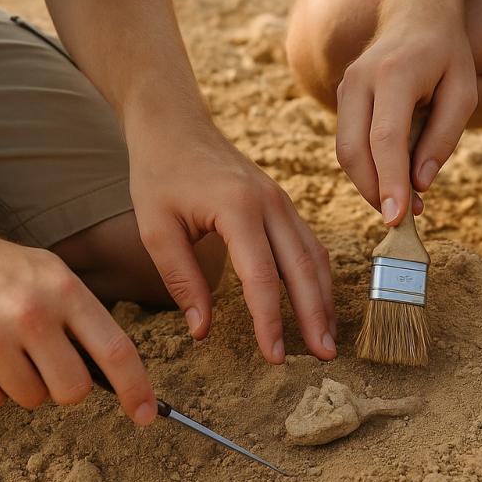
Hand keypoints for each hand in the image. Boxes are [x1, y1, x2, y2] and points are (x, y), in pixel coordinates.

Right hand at [0, 225, 156, 422]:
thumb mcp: (47, 273)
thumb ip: (80, 316)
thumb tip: (115, 373)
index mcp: (63, 288)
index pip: (115, 349)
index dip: (136, 387)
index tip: (146, 414)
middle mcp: (31, 313)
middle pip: (73, 389)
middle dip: (64, 387)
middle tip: (44, 364)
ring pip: (31, 399)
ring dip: (21, 385)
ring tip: (0, 347)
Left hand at [126, 118, 336, 363]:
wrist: (175, 124)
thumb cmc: (160, 173)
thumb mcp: (155, 228)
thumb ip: (181, 279)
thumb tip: (201, 329)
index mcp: (237, 208)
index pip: (261, 276)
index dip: (270, 321)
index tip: (273, 357)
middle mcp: (270, 203)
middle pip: (302, 267)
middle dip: (315, 315)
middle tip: (324, 357)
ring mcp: (281, 200)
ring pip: (313, 255)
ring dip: (322, 299)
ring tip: (325, 340)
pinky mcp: (281, 203)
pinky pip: (307, 243)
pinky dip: (315, 277)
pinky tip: (315, 304)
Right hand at [335, 14, 476, 224]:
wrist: (416, 8)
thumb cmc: (447, 52)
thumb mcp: (464, 92)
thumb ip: (443, 138)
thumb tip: (420, 184)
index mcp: (394, 75)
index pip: (385, 139)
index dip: (389, 182)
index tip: (397, 218)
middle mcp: (360, 79)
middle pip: (353, 150)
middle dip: (373, 191)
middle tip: (402, 219)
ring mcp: (346, 86)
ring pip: (345, 150)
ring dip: (369, 183)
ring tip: (402, 204)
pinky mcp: (343, 96)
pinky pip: (348, 141)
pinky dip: (366, 167)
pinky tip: (391, 180)